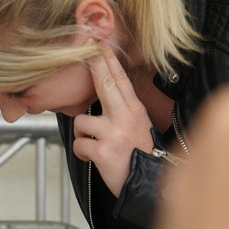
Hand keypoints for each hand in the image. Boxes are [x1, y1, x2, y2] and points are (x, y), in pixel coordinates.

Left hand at [71, 40, 154, 196]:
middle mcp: (125, 117)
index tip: (99, 43)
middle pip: (104, 84)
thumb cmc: (141, 156)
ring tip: (95, 146)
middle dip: (93, 64)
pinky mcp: (103, 151)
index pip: (119, 80)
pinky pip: (79, 145)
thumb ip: (122, 112)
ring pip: (80, 122)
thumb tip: (102, 99)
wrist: (149, 185)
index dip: (108, 60)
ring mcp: (114, 133)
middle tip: (85, 48)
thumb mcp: (139, 127)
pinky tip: (94, 158)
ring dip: (82, 136)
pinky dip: (82, 153)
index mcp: (134, 110)